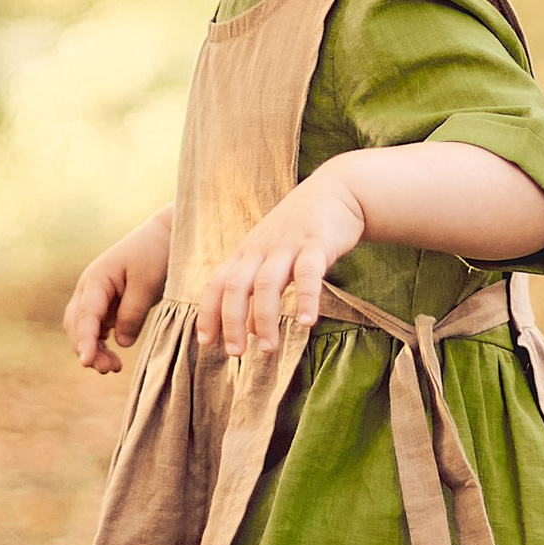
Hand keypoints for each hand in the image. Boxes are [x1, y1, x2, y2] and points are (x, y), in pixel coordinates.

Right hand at [65, 209, 172, 375]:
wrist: (164, 237)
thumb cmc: (155, 255)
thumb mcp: (148, 284)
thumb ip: (132, 313)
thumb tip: (121, 343)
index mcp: (96, 279)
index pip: (86, 315)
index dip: (84, 340)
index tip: (87, 361)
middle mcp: (89, 288)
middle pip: (76, 325)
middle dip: (87, 349)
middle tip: (111, 369)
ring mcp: (95, 296)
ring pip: (83, 329)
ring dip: (93, 349)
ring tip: (113, 368)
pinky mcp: (106, 304)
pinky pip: (95, 328)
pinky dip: (99, 344)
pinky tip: (112, 357)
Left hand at [194, 158, 366, 359]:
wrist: (338, 190)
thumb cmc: (301, 229)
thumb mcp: (274, 256)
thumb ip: (258, 290)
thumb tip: (250, 330)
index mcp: (247, 252)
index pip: (217, 283)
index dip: (208, 312)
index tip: (206, 342)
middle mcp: (261, 249)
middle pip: (236, 286)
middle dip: (231, 322)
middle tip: (236, 354)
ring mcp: (288, 245)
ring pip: (267, 284)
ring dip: (264, 318)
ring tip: (268, 349)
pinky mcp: (317, 243)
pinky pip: (308, 273)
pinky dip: (306, 298)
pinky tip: (307, 323)